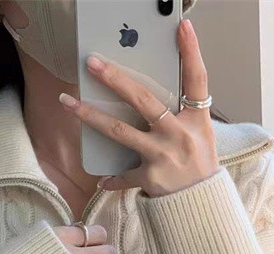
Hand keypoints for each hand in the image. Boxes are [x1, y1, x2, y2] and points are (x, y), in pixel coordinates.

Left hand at [58, 19, 219, 198]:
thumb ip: (182, 115)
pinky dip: (112, 179)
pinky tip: (101, 180)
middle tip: (93, 62)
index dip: (192, 52)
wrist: (203, 206)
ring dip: (91, 116)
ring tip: (69, 103)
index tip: (182, 26)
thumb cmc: (201, 168)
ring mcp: (163, 157)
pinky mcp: (150, 178)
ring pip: (120, 131)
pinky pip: (123, 175)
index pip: (197, 80)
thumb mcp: (202, 137)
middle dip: (115, 79)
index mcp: (196, 121)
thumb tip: (150, 97)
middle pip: (144, 100)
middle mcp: (179, 135)